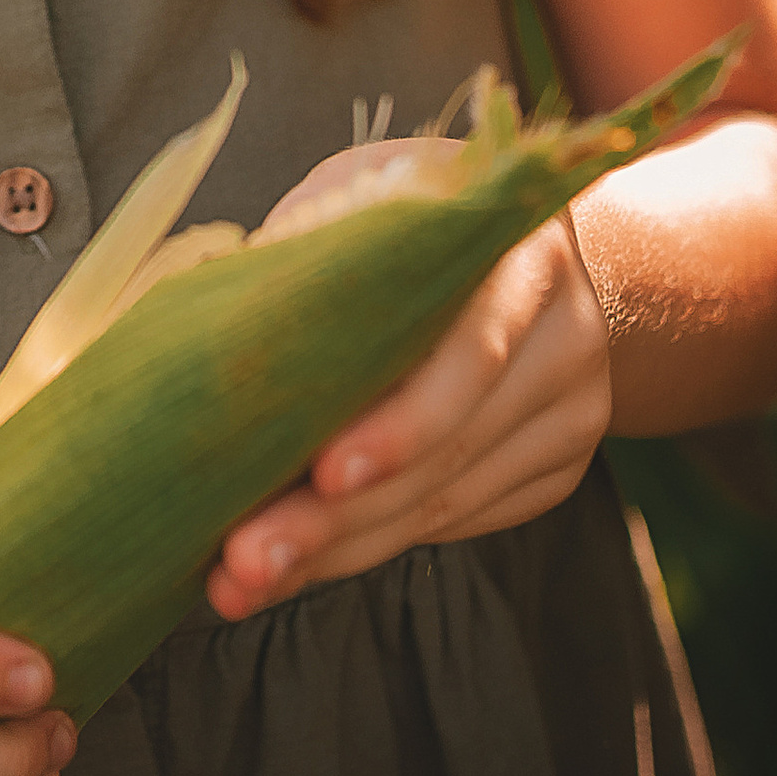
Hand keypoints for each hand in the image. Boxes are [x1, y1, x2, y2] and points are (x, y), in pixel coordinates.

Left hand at [205, 158, 611, 616]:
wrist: (537, 255)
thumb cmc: (420, 215)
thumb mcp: (372, 194)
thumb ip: (314, 250)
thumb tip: (203, 305)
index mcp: (523, 253)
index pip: (473, 351)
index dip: (401, 422)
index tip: (323, 474)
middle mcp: (566, 336)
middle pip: (450, 447)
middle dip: (339, 515)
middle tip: (246, 561)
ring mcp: (573, 411)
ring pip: (447, 501)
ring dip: (340, 549)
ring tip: (243, 581)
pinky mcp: (557, 467)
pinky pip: (458, 522)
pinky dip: (373, 544)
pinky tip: (300, 565)